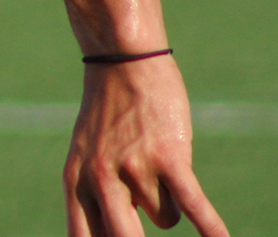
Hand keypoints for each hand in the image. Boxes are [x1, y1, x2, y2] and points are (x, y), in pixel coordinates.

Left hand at [65, 56, 229, 236]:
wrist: (121, 65)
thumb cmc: (106, 117)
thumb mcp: (85, 158)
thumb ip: (95, 200)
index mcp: (75, 183)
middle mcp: (99, 180)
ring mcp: (133, 169)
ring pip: (164, 220)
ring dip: (169, 206)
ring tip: (159, 170)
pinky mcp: (167, 158)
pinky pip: (192, 205)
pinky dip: (211, 228)